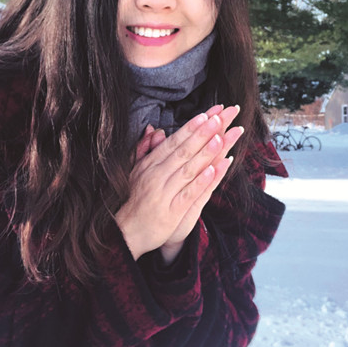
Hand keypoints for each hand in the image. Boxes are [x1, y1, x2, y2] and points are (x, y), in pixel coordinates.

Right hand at [116, 105, 243, 262]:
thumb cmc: (135, 199)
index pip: (173, 142)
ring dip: (204, 153)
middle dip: (202, 133)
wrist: (127, 232)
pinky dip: (202, 181)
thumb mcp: (136, 171)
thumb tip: (154, 130)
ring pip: (188, 169)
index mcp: (150, 165)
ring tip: (220, 138)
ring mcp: (164, 193)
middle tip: (219, 118)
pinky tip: (214, 170)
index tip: (206, 114)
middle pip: (183, 151)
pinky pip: (189, 193)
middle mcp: (156, 176)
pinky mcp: (172, 212)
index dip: (190, 128)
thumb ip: (145, 149)